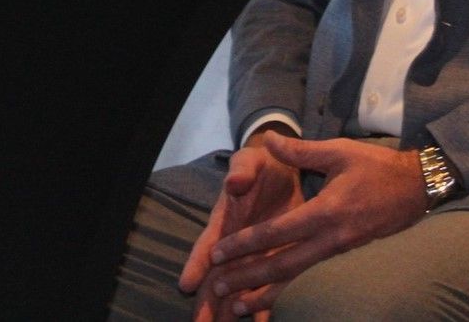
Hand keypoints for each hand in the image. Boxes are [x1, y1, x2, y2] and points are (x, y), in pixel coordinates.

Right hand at [178, 138, 302, 321]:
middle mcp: (234, 244)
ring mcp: (252, 255)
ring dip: (230, 310)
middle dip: (208, 301)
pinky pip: (266, 288)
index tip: (186, 285)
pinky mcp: (273, 259)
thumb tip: (233, 183)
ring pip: (237, 288)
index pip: (208, 245)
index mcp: (226, 220)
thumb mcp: (250, 162)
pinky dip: (262, 307)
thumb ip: (241, 172)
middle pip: (216, 276)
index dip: (197, 264)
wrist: (282, 169)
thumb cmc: (260, 164)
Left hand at [199, 134, 426, 317]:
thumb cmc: (375, 167)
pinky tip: (271, 296)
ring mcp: (339, 250)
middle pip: (283, 266)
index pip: (278, 233)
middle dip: (248, 278)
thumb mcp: (338, 152)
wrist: (416, 189)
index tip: (219, 252)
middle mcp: (331, 239)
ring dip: (266, 291)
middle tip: (218, 288)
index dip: (246, 244)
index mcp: (327, 212)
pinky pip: (310, 273)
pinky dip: (288, 288)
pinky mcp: (344, 253)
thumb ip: (300, 151)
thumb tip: (267, 140)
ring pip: (297, 276)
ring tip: (237, 306)